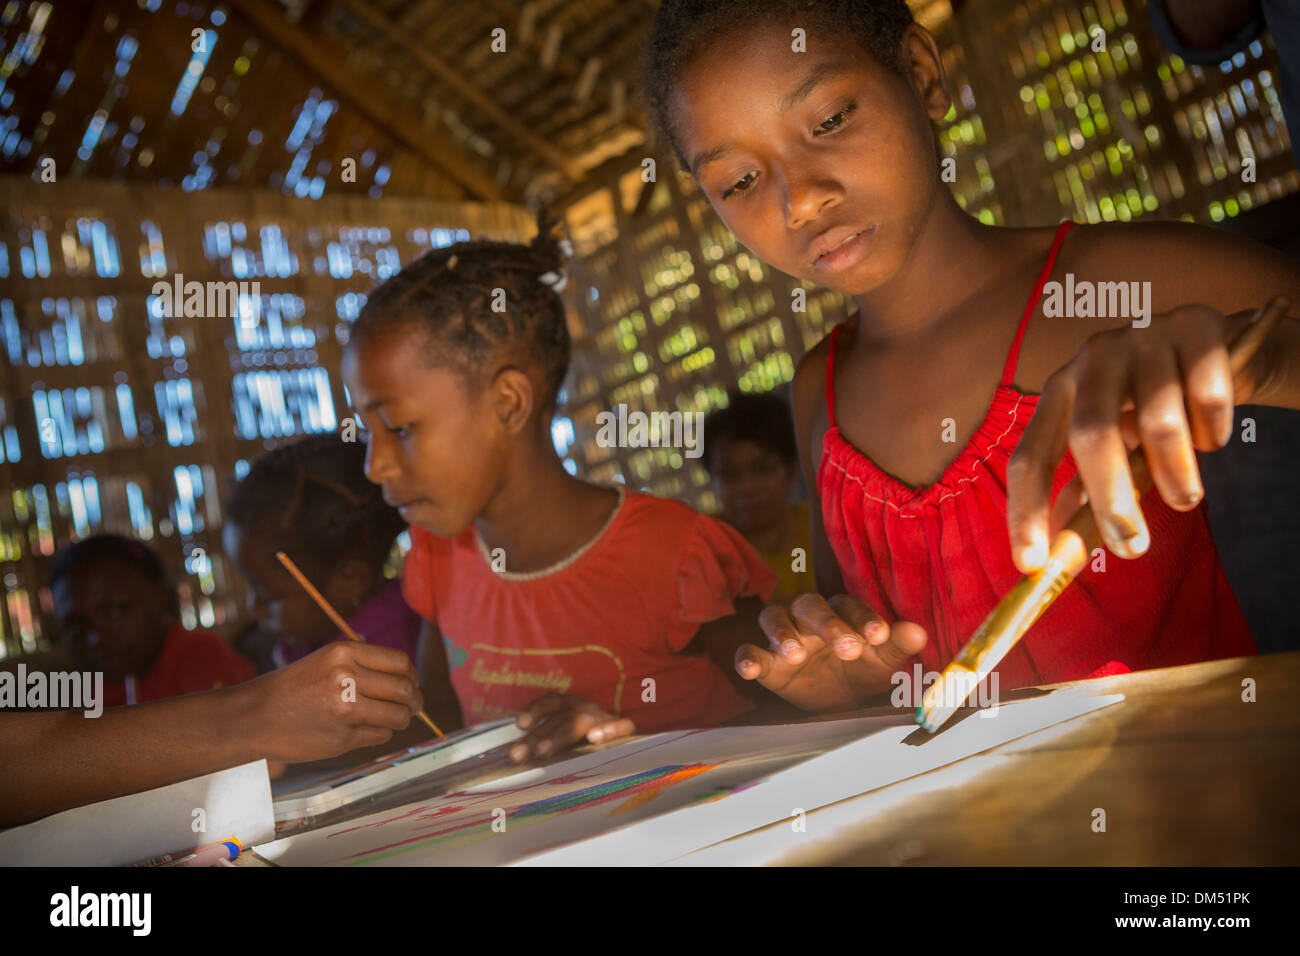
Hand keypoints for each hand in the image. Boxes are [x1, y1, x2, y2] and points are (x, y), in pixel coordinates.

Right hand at [236, 641, 423, 762]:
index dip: (411, 675)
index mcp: (343, 653)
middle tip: (415, 706)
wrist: (254, 716)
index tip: (412, 683)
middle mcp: (346, 678)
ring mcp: (345, 710)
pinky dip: (381, 733)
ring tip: (396, 719)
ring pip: (399, 716)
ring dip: (403, 719)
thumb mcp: (327, 660)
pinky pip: (380, 735)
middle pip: (405, 689)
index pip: (400, 662)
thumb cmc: (294, 687)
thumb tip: (409, 679)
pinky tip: (367, 729)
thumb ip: (365, 665)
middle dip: (415, 700)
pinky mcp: (342, 738)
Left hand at [509, 694, 635, 762]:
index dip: (534, 711)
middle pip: (558, 718)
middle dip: (537, 736)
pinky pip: (621, 726)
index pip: (549, 702)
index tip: (520, 725)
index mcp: (568, 706)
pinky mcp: (623, 729)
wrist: (623, 740)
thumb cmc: (584, 740)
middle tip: (518, 755)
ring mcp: (603, 717)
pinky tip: (595, 738)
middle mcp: (583, 707)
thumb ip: (543, 744)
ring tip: (543, 752)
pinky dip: (609, 729)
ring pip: (581, 722)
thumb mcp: (564, 737)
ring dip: (560, 736)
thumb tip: (516, 759)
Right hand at [735, 593, 926, 712]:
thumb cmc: (863, 669)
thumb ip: (898, 645)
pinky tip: (749, 669)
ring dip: (782, 633)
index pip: (850, 606)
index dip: (864, 619)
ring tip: (794, 654)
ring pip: (774, 618)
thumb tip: (919, 631)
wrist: (839, 700)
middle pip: (810, 605)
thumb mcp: (883, 660)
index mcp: (842, 611)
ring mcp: (785, 636)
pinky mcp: (767, 662)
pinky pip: (748, 650)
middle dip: (828, 625)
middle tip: (848, 649)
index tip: (880, 636)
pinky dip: (746, 658)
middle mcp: (810, 617)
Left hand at [1007, 304, 1282, 571]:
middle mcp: (1093, 358)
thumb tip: (1055, 555)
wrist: (1220, 353)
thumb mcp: (1115, 448)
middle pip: (1091, 436)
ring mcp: (1144, 335)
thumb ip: (1085, 493)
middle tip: (1132, 547)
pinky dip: (1214, 432)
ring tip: (1186, 496)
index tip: (1032, 564)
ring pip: (1160, 422)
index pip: (1030, 456)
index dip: (1026, 511)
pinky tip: (1211, 436)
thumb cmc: (1154, 410)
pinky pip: (1209, 397)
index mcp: (1061, 391)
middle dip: (1111, 501)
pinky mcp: (1197, 327)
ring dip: (1177, 474)